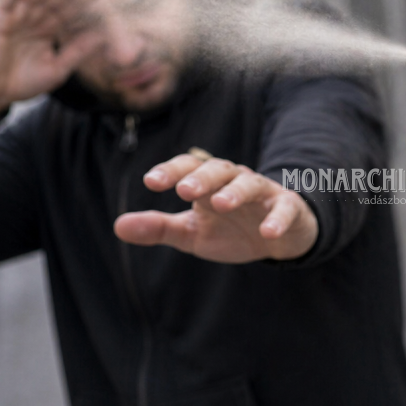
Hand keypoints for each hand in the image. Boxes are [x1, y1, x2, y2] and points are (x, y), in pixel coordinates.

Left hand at [113, 153, 318, 262]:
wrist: (279, 237)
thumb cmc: (231, 229)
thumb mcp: (192, 232)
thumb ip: (159, 228)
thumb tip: (117, 226)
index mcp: (209, 183)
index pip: (188, 168)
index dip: (172, 172)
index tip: (151, 182)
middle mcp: (235, 181)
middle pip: (219, 170)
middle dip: (202, 178)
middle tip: (184, 191)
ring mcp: (263, 194)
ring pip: (250, 184)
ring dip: (236, 192)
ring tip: (222, 204)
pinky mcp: (288, 209)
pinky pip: (284, 210)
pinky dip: (277, 219)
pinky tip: (267, 232)